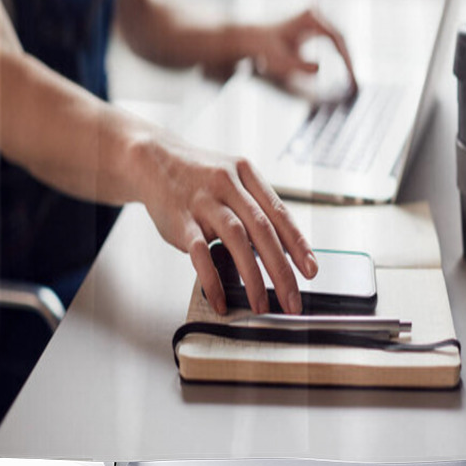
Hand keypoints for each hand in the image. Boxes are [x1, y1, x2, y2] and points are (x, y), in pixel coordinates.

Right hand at [138, 136, 317, 315]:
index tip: (311, 270)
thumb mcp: (234, 179)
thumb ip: (256, 208)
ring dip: (253, 277)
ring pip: (237, 240)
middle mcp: (228, 185)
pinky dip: (212, 280)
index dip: (298, 244)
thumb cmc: (200, 176)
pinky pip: (200, 254)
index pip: (280, 213)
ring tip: (261, 304)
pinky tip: (221, 300)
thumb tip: (284, 247)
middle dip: (281, 269)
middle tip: (292, 299)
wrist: (154, 161)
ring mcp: (204, 202)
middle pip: (263, 230)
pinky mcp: (181, 220)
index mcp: (247, 174)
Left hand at [251, 9, 356, 90]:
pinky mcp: (312, 22)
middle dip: (348, 59)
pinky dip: (337, 52)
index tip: (351, 76)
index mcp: (310, 18)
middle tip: (354, 81)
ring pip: (337, 38)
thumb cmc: (262, 49)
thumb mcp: (280, 61)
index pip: (337, 39)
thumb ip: (298, 66)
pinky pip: (331, 38)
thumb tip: (319, 69)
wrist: (246, 37)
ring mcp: (314, 15)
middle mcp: (314, 12)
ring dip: (344, 56)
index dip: (347, 59)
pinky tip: (341, 66)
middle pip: (340, 37)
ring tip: (350, 76)